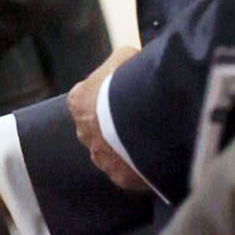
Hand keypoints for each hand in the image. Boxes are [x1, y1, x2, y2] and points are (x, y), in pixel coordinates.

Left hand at [66, 46, 146, 190]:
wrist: (146, 113)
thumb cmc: (131, 81)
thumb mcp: (125, 57)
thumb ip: (122, 61)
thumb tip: (130, 60)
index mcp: (79, 101)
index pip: (85, 100)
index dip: (105, 97)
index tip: (123, 95)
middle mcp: (83, 131)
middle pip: (97, 129)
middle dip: (113, 126)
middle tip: (138, 119)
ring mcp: (101, 157)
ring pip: (111, 154)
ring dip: (125, 148)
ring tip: (150, 139)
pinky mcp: (119, 176)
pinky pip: (129, 172)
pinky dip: (140, 166)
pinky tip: (156, 156)